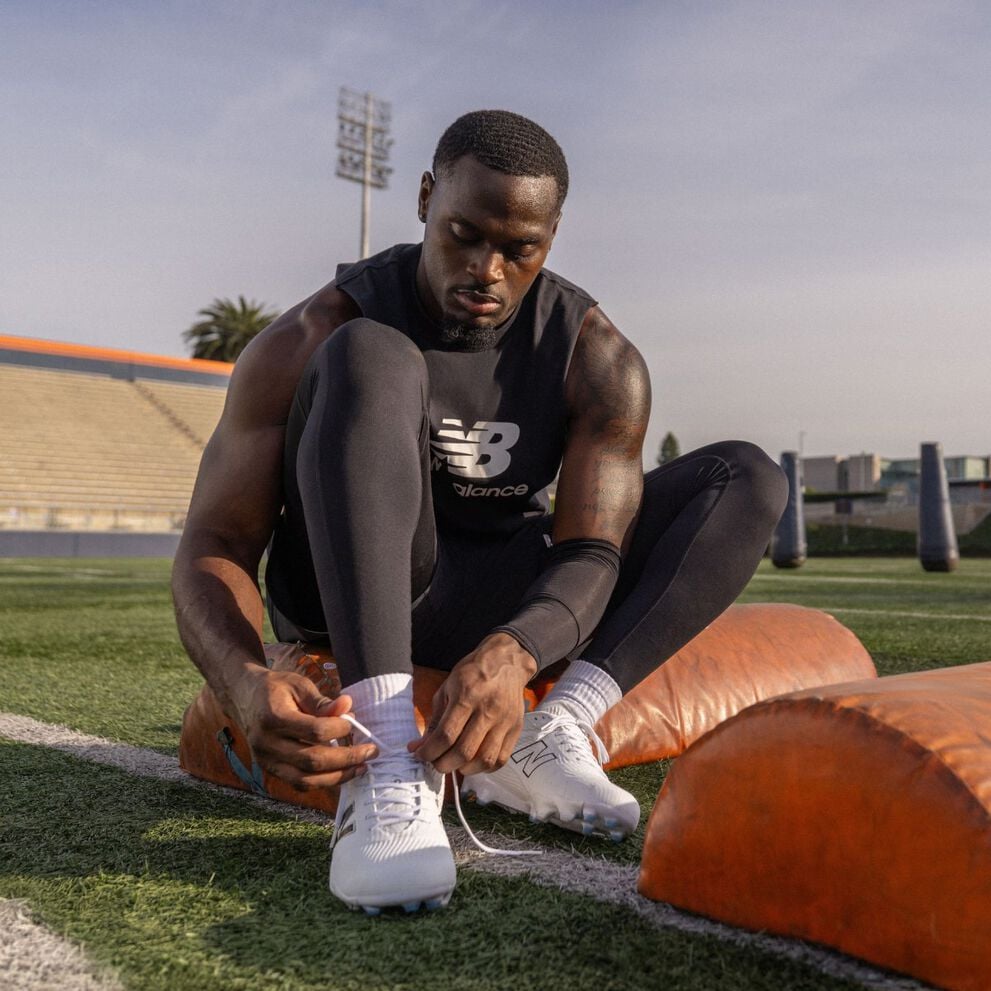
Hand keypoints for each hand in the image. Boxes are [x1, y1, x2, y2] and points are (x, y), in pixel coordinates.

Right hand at [230, 666, 377, 789]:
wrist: (243, 698)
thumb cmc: (275, 688)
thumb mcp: (298, 685)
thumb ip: (322, 701)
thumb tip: (347, 706)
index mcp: (273, 718)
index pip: (314, 731)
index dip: (339, 729)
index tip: (354, 722)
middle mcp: (267, 744)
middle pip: (311, 760)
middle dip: (346, 758)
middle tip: (371, 751)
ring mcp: (266, 761)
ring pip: (305, 779)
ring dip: (338, 776)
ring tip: (361, 768)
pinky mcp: (270, 770)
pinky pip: (298, 783)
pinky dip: (322, 782)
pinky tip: (341, 773)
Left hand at [409, 633, 536, 774]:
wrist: (506, 661)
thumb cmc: (472, 673)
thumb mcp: (446, 689)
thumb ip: (434, 721)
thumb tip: (417, 747)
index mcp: (466, 696)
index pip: (446, 735)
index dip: (429, 752)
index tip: (421, 755)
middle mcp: (487, 710)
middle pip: (464, 751)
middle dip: (444, 764)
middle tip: (436, 762)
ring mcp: (504, 721)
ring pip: (484, 759)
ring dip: (464, 770)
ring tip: (455, 764)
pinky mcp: (516, 729)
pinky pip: (501, 759)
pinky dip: (485, 768)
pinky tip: (474, 763)